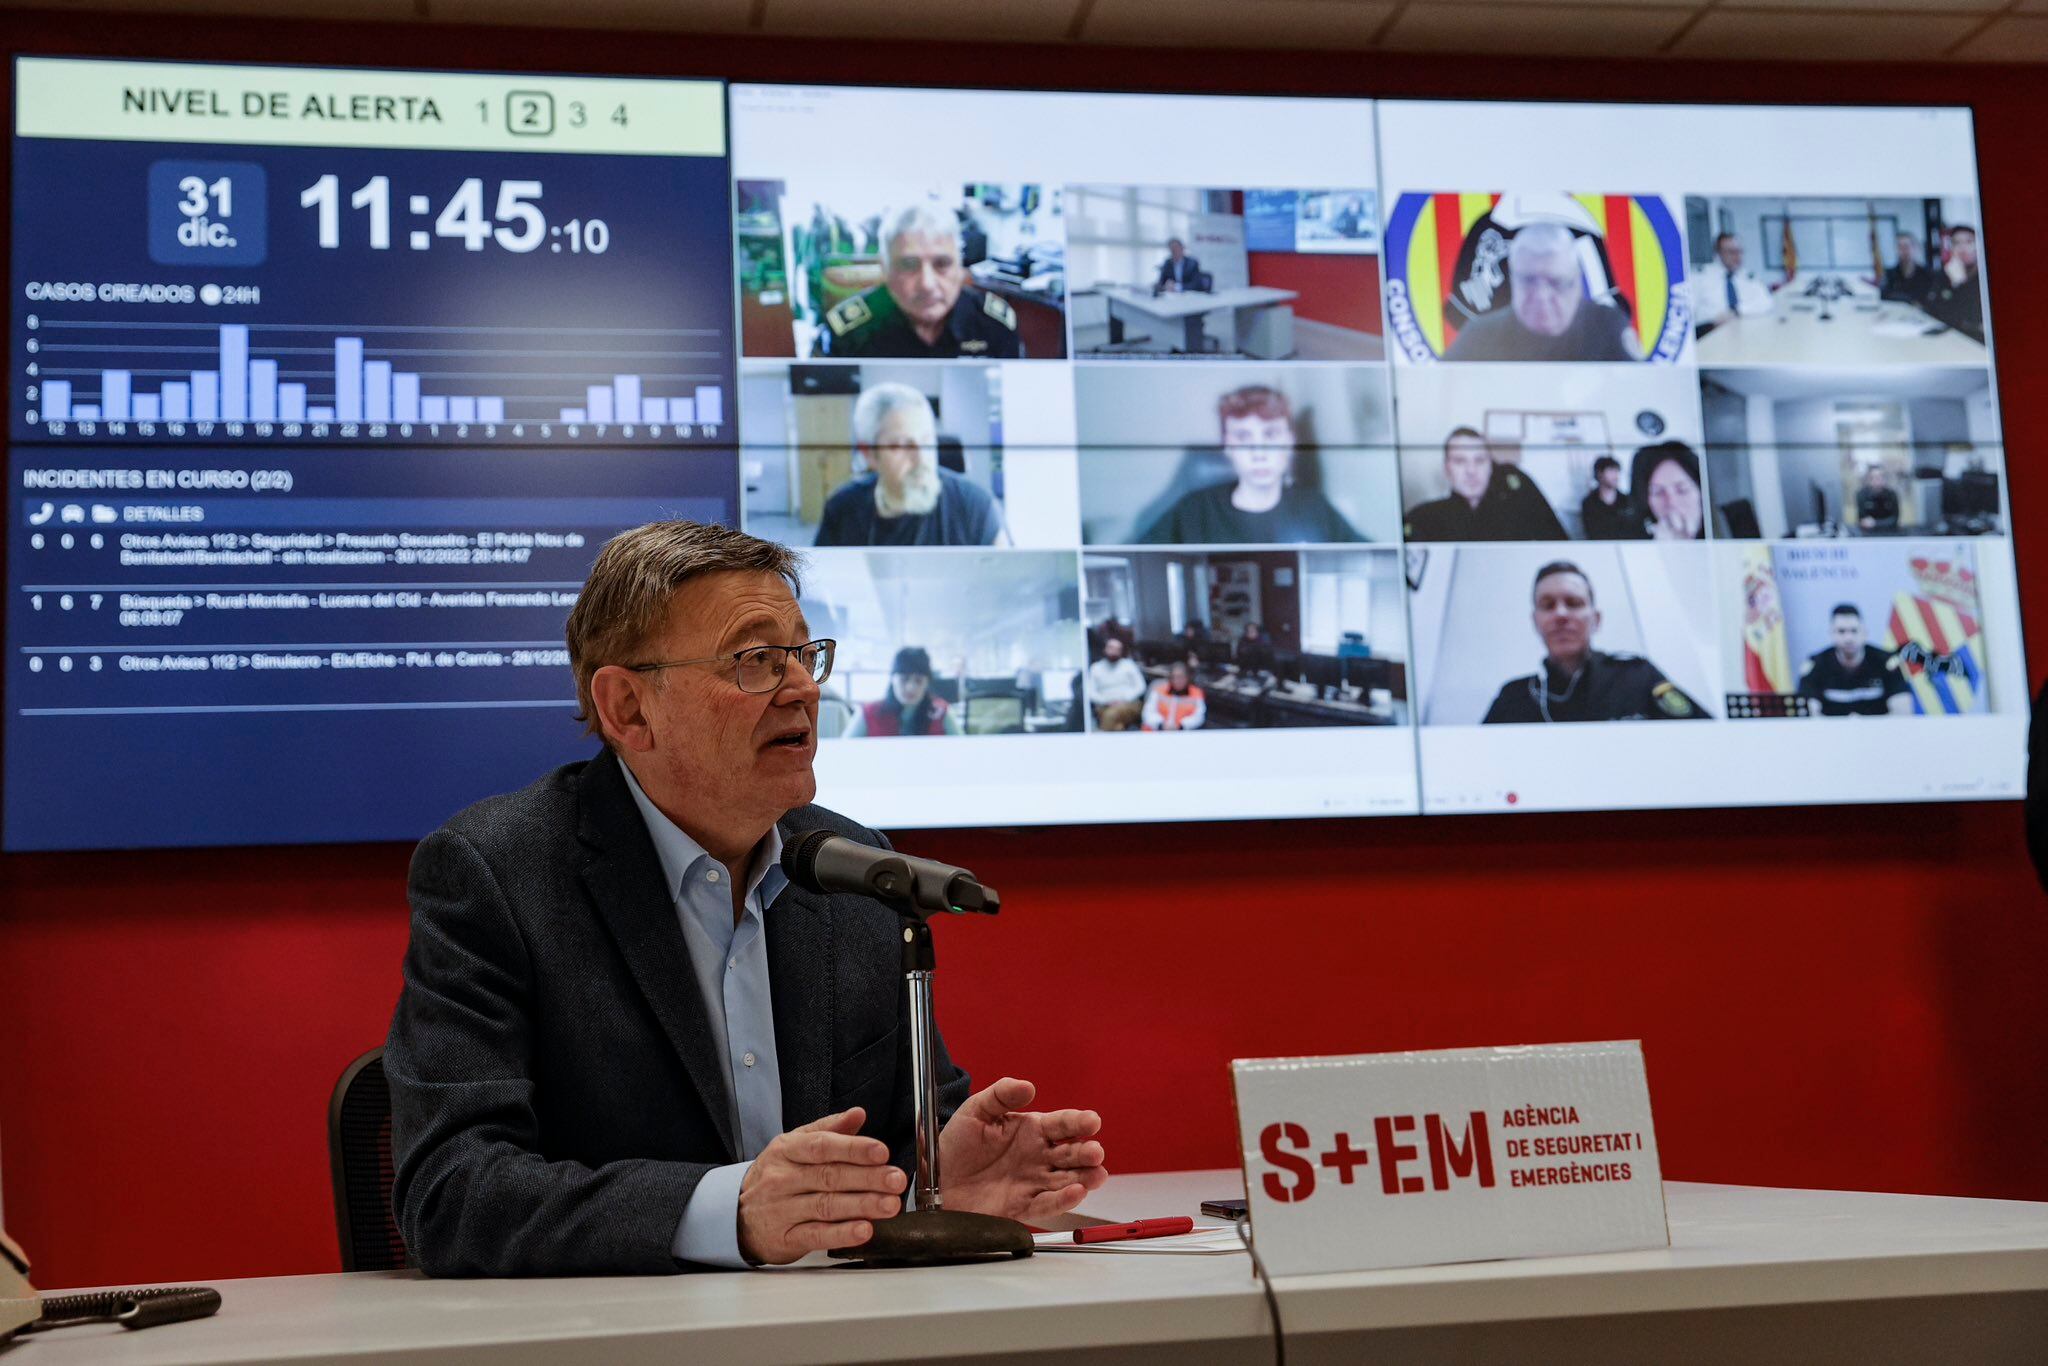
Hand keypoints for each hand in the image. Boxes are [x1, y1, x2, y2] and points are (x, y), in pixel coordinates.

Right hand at [736, 1108, 905, 1264]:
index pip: (823, 1146)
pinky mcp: (785, 1238)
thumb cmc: (775, 1177)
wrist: (735, 1215)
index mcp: (788, 1150)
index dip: (853, 1148)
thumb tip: (858, 1114)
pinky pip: (816, 1235)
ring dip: (862, 1205)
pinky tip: (863, 1230)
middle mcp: (783, 1179)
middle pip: (829, 1177)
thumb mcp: (794, 1146)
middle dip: (868, 1178)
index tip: (881, 1152)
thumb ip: (829, 1130)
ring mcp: (782, 1210)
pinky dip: (842, 1234)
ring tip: (889, 1205)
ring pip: (826, 1206)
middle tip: (896, 1180)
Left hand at [939, 1077, 1106, 1222]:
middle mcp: (1038, 1156)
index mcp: (1032, 1130)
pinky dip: (1062, 1200)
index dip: (1078, 1122)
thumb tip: (1027, 1086)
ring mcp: (1033, 1182)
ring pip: (1067, 1180)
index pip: (1061, 1124)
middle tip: (1095, 1151)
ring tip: (1096, 1175)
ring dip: (1084, 1178)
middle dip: (1087, 1152)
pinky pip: (1046, 1205)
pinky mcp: (1023, 1207)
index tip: (1091, 1121)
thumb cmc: (957, 1144)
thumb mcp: (975, 1111)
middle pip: (1071, 1154)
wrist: (937, 1181)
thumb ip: (1001, 1094)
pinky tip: (1075, 1193)